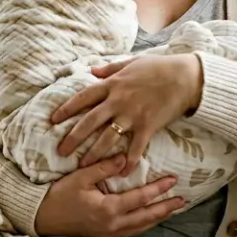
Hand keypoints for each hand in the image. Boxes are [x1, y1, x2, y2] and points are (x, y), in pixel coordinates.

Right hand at [33, 155, 185, 236]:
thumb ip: (103, 167)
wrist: (40, 220)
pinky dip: (143, 225)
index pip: (140, 198)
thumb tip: (124, 158)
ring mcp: (109, 235)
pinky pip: (131, 233)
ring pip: (141, 227)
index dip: (158, 189)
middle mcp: (113, 225)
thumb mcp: (80, 177)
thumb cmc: (58, 197)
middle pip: (147, 217)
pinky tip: (148, 221)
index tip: (172, 181)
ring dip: (158, 218)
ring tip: (171, 210)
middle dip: (166, 208)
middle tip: (182, 200)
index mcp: (108, 208)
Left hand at [52, 53, 203, 175]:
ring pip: (108, 138)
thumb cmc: (158, 67)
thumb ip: (110, 68)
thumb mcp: (130, 62)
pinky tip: (121, 173)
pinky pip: (135, 147)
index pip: (82, 98)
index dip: (66, 109)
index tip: (52, 120)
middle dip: (73, 138)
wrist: (184, 76)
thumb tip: (93, 71)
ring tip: (83, 166)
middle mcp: (118, 101)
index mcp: (112, 84)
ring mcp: (132, 115)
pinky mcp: (148, 126)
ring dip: (94, 153)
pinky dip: (128, 161)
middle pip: (89, 122)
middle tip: (61, 152)